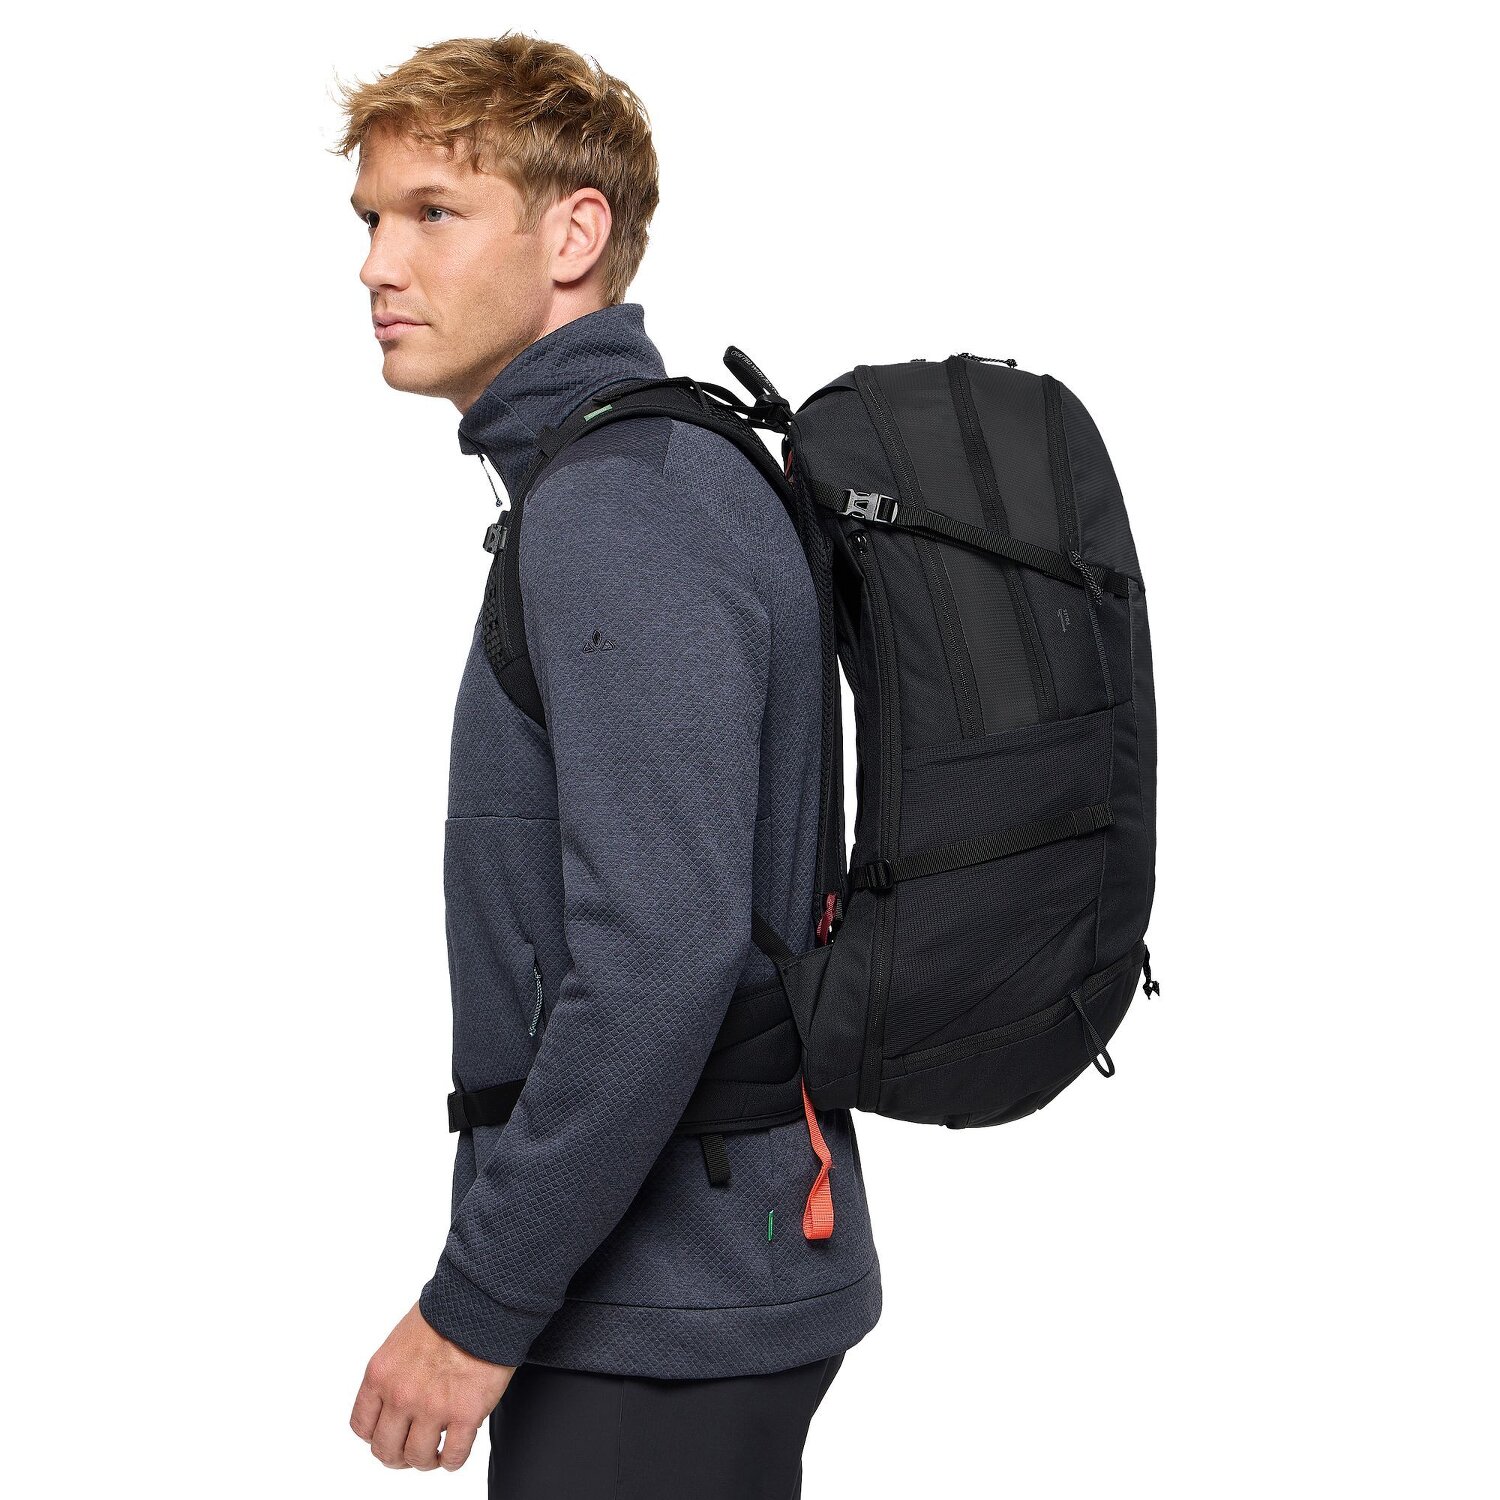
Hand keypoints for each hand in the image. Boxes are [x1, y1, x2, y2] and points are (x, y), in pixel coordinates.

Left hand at [350, 1301, 515, 1471]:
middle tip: (413, 1450)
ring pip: (418, 1457)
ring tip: (436, 1452)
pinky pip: (453, 1457)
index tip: (391, 1433)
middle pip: (386, 1450)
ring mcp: (433, 1407)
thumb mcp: (401, 1339)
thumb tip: (395, 1400)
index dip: (377, 1436)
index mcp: (380, 1374)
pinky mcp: (466, 1414)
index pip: (362, 1426)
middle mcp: (401, 1396)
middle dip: (399, 1456)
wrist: (483, 1302)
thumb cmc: (447, 1312)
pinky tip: (455, 1451)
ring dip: (426, 1460)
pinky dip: (452, 1460)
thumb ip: (393, 1373)